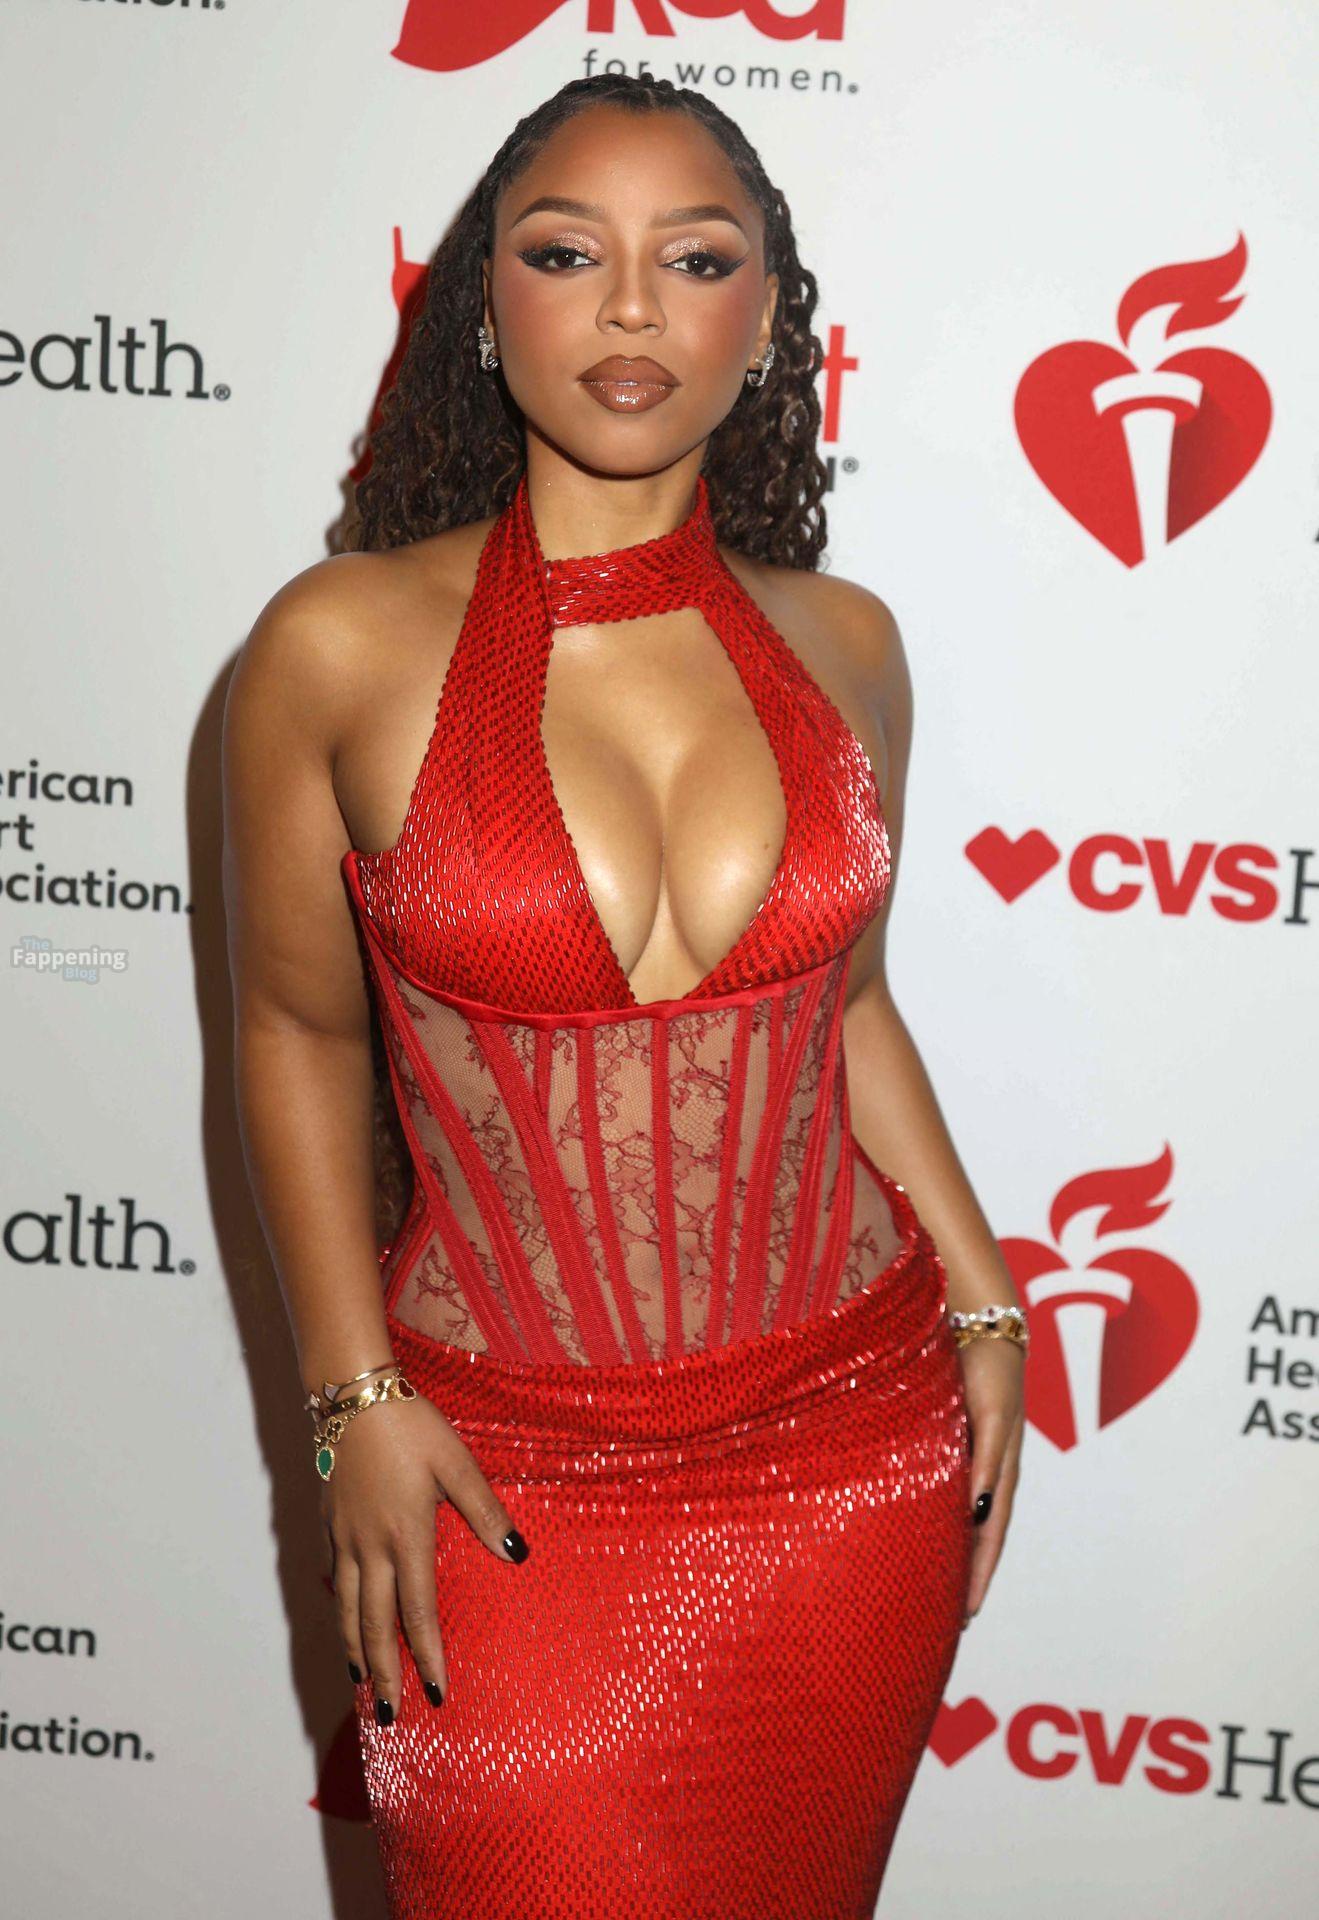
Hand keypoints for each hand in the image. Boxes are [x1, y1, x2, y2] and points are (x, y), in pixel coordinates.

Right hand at [319, 1392, 528, 1721]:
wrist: (352, 1394)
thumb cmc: (411, 1425)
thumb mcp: (457, 1462)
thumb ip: (485, 1510)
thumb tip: (517, 1553)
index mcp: (406, 1536)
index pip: (417, 1613)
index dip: (427, 1656)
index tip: (437, 1692)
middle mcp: (370, 1546)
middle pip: (374, 1624)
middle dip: (383, 1672)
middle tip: (388, 1714)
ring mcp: (344, 1536)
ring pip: (346, 1608)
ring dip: (354, 1650)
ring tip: (361, 1683)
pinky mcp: (329, 1521)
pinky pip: (334, 1578)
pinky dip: (340, 1608)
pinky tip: (345, 1617)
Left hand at [956, 1336, 1024, 1627]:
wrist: (981, 1329)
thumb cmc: (988, 1372)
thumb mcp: (991, 1417)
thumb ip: (986, 1460)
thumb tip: (979, 1509)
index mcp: (999, 1473)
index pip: (990, 1539)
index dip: (979, 1578)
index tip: (966, 1616)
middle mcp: (987, 1474)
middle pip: (978, 1539)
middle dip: (966, 1579)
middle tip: (948, 1623)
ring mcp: (973, 1462)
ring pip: (963, 1523)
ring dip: (953, 1557)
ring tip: (935, 1593)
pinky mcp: (956, 1446)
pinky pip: (948, 1496)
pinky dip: (943, 1524)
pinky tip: (924, 1536)